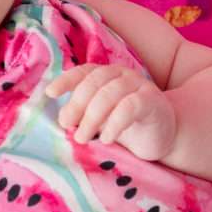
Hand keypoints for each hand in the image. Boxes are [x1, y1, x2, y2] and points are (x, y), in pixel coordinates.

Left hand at [45, 63, 176, 159]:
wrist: (160, 136)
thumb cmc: (125, 126)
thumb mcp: (100, 119)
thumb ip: (82, 114)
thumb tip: (62, 119)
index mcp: (106, 75)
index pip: (83, 72)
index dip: (66, 80)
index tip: (50, 93)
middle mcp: (122, 75)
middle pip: (94, 83)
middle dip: (76, 104)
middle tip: (66, 125)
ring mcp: (139, 86)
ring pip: (110, 94)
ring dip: (92, 117)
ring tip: (82, 138)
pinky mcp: (153, 102)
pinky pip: (130, 106)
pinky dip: (115, 123)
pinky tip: (107, 139)